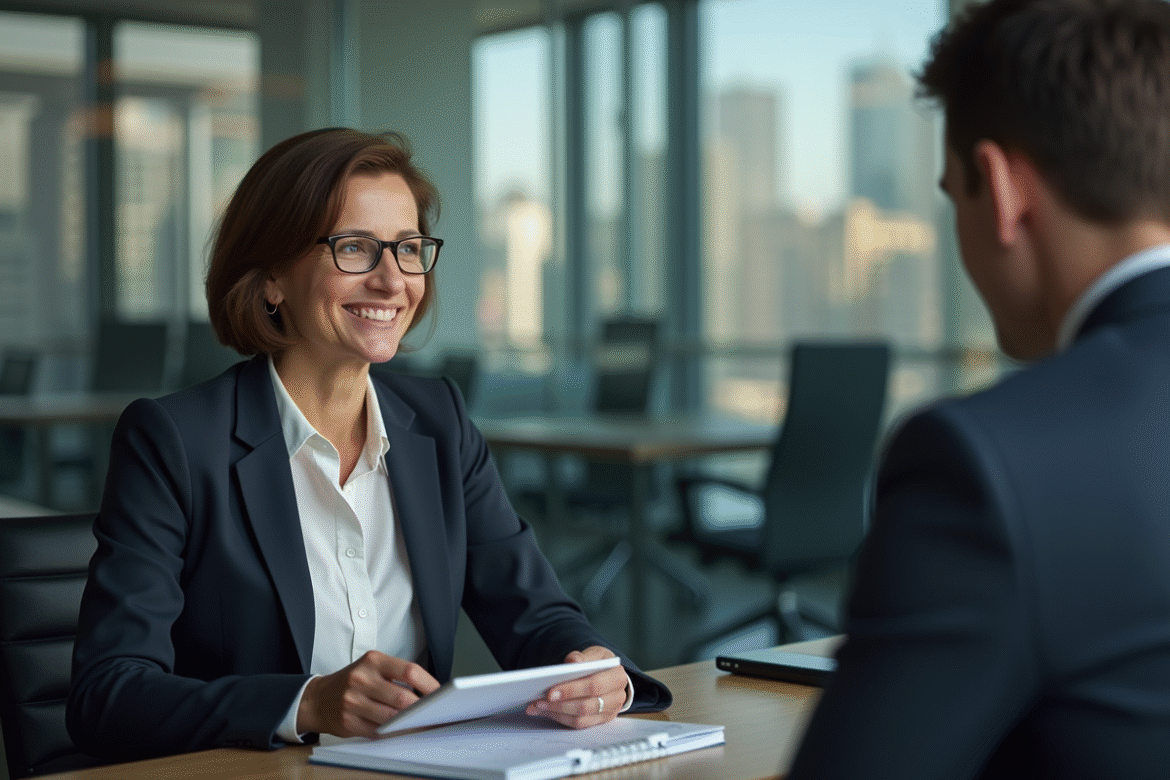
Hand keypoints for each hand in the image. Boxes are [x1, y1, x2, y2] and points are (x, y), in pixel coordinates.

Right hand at [297, 650, 440, 738]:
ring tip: (421, 723)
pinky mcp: (348, 722)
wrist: (318, 698)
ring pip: (391, 718)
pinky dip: (393, 733)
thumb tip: (429, 693)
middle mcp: (361, 679)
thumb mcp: (372, 667)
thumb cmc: (352, 681)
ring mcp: (353, 701)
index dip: (430, 685)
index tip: (441, 694)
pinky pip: (378, 731)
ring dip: (409, 723)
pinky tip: (401, 731)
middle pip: (403, 698)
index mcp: (373, 661)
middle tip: (435, 714)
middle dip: (422, 709)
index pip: (410, 671)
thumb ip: (397, 676)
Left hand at [525, 646, 629, 728]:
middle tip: (539, 701)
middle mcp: (617, 697)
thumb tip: (574, 661)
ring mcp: (610, 712)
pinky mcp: (600, 722)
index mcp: (617, 677)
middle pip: (586, 706)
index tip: (550, 692)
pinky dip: (560, 718)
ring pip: (581, 718)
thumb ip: (584, 657)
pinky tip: (546, 711)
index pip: (594, 686)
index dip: (571, 690)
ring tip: (538, 706)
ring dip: (556, 713)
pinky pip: (579, 725)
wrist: (609, 675)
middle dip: (560, 704)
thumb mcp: (594, 655)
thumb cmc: (599, 664)